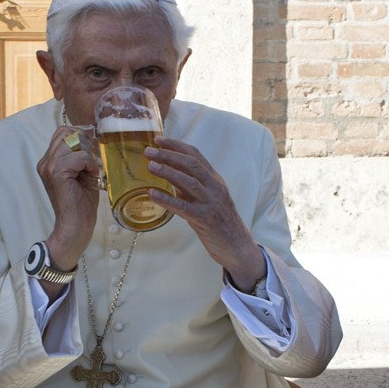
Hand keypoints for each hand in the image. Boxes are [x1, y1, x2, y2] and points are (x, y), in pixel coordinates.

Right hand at [37, 122, 101, 276]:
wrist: (75, 226)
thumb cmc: (81, 203)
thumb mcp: (81, 173)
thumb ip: (80, 155)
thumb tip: (90, 136)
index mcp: (48, 161)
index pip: (62, 132)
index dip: (80, 137)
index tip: (90, 154)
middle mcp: (45, 162)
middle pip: (67, 133)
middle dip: (84, 144)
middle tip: (91, 164)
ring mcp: (49, 166)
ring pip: (74, 142)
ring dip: (87, 155)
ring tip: (89, 171)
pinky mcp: (57, 173)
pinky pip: (79, 156)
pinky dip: (90, 164)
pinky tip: (91, 176)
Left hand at [144, 137, 264, 288]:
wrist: (239, 247)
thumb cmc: (221, 224)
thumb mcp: (208, 201)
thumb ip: (192, 190)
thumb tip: (171, 180)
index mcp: (215, 181)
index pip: (196, 156)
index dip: (177, 146)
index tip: (159, 139)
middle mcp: (215, 188)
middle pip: (191, 164)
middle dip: (169, 155)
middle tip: (149, 150)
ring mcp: (211, 203)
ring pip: (188, 181)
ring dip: (168, 171)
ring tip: (150, 166)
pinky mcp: (206, 219)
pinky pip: (183, 207)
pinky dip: (167, 199)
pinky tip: (152, 194)